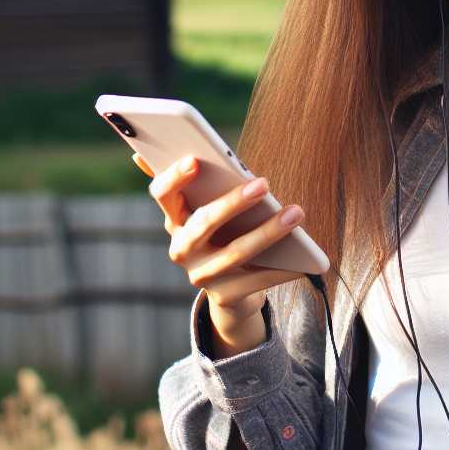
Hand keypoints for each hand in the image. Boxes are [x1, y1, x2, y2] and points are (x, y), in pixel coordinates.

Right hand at [135, 153, 307, 324]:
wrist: (230, 289)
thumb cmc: (222, 233)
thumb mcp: (204, 209)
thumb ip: (190, 182)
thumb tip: (142, 153)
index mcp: (174, 219)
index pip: (162, 194)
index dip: (174, 178)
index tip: (194, 159)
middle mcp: (181, 249)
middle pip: (204, 222)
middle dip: (234, 202)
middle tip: (264, 183)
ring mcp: (201, 275)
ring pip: (236, 251)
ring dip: (269, 231)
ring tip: (296, 212)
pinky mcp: (225, 296)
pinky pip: (258, 280)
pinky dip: (283, 268)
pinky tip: (306, 258)